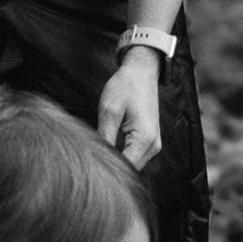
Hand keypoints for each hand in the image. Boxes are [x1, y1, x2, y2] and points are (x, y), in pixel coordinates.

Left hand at [96, 48, 162, 169]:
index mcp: (145, 139)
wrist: (141, 72)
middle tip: (89, 160)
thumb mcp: (109, 110)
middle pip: (130, 169)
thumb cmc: (125, 87)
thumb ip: (104, 136)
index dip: (107, 169)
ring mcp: (153, 145)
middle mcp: (153, 146)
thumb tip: (97, 157)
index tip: (88, 166)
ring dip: (116, 161)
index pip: (125, 167)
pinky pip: (134, 156)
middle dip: (111, 166)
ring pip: (132, 164)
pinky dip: (121, 155)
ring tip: (98, 153)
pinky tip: (107, 148)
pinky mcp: (149, 142)